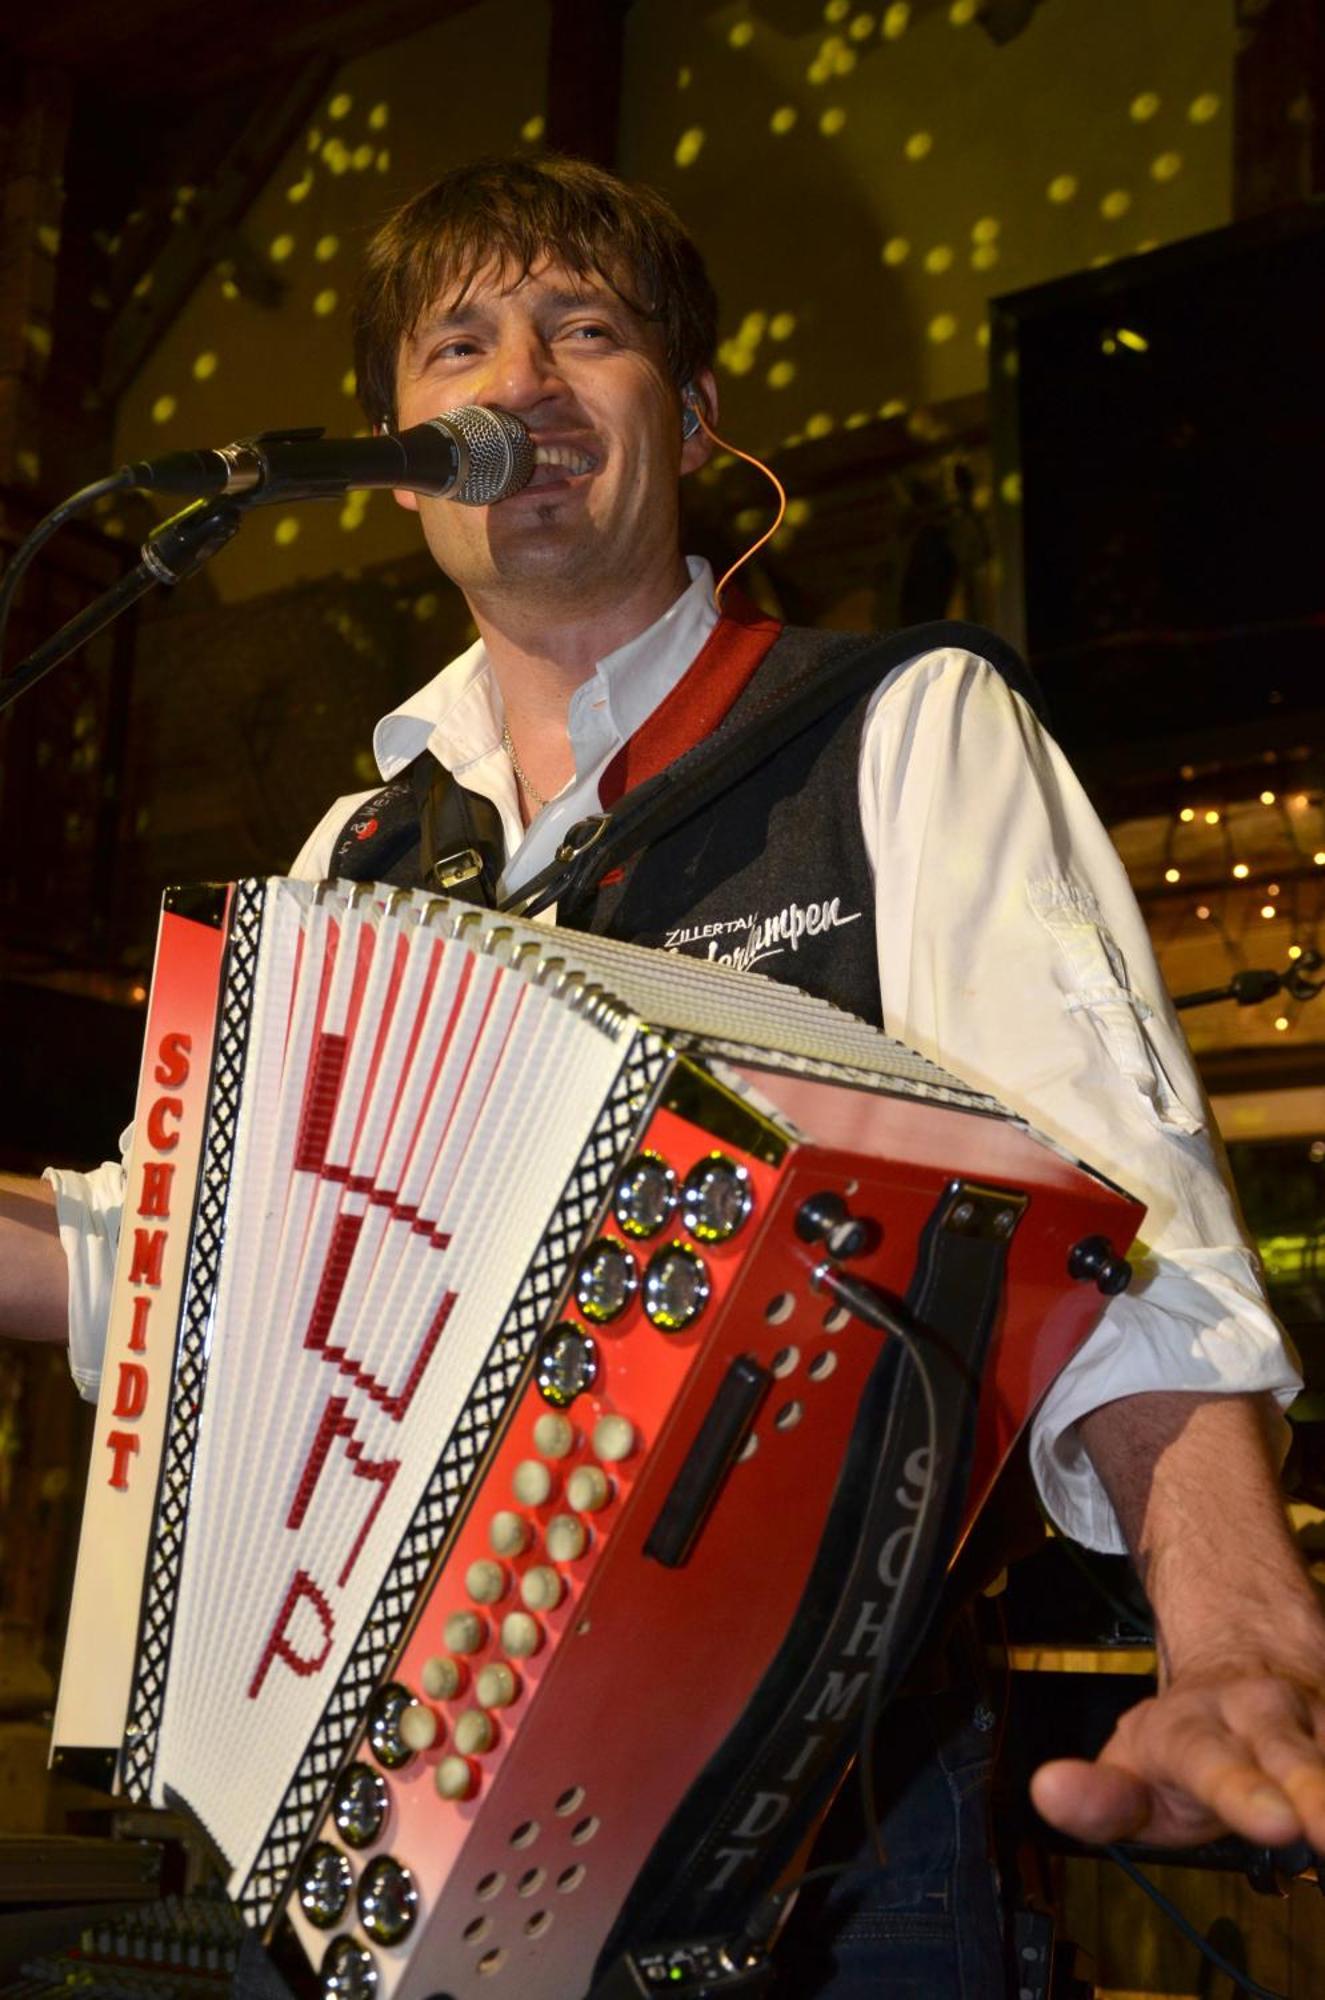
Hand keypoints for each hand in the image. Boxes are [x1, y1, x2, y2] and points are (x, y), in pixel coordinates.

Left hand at [1031, 1651, 1324, 1850]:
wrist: (1248, 1654)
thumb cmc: (1189, 1735)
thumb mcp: (1134, 1764)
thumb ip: (1100, 1796)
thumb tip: (1047, 1791)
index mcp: (1202, 1730)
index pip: (1218, 1763)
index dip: (1246, 1789)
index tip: (1277, 1820)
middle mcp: (1271, 1717)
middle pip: (1301, 1757)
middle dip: (1323, 1790)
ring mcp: (1323, 1715)